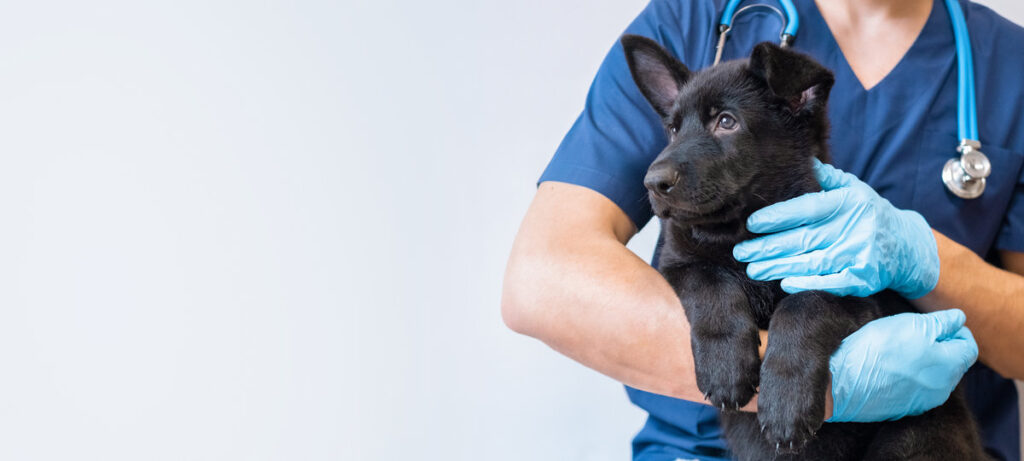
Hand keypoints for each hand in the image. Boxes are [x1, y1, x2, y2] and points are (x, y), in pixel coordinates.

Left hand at [733, 159, 939, 297]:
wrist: (908, 245)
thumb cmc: (870, 213)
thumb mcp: (854, 189)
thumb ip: (826, 178)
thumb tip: (801, 158)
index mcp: (848, 203)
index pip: (807, 209)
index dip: (778, 217)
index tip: (751, 223)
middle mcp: (855, 228)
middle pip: (804, 239)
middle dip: (768, 247)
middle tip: (740, 252)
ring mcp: (860, 255)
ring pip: (812, 262)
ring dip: (779, 267)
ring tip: (753, 269)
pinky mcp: (864, 278)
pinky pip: (832, 282)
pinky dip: (808, 284)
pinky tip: (785, 284)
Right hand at [826, 309, 977, 421]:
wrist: (844, 383)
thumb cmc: (878, 349)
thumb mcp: (911, 324)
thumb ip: (941, 322)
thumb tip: (959, 319)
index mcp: (950, 365)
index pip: (969, 347)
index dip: (958, 331)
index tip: (940, 322)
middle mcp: (943, 388)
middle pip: (954, 363)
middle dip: (943, 346)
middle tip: (917, 333)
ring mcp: (924, 401)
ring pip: (936, 377)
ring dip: (927, 362)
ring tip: (902, 350)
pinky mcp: (905, 409)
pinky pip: (918, 389)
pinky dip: (912, 377)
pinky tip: (892, 368)